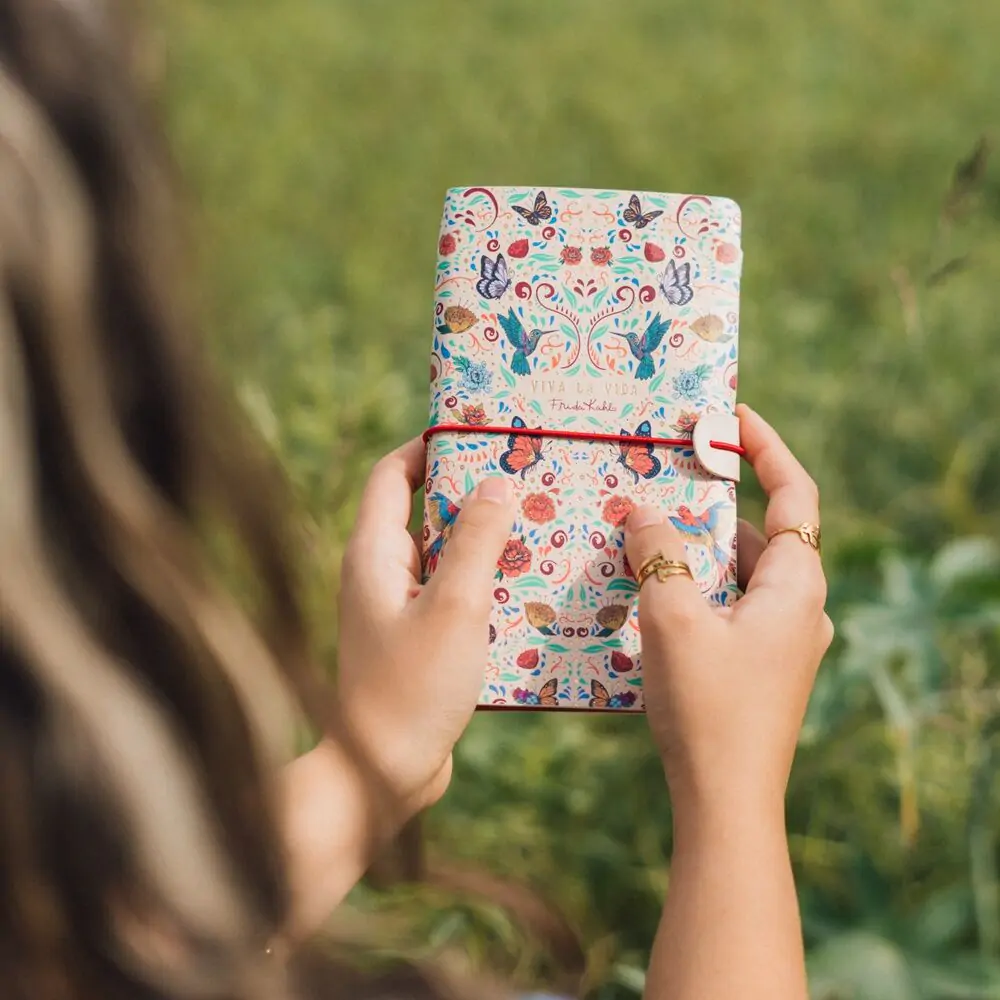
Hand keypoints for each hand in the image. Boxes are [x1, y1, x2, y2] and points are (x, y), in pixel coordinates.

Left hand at [335, 437, 515, 815]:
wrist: (382, 777)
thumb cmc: (412, 687)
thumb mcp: (454, 606)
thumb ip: (476, 541)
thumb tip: (496, 484)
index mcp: (373, 554)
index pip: (391, 474)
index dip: (428, 446)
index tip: (478, 432)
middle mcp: (379, 574)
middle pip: (425, 511)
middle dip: (472, 493)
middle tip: (526, 478)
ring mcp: (398, 609)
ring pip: (445, 557)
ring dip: (487, 542)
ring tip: (540, 527)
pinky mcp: (419, 641)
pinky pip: (455, 595)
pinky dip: (487, 584)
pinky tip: (531, 588)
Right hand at [624, 404, 832, 812]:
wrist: (725, 802)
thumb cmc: (707, 706)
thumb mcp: (673, 616)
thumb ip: (657, 553)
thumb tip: (642, 513)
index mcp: (795, 586)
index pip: (795, 495)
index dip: (766, 448)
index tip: (729, 417)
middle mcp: (797, 608)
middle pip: (761, 532)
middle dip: (713, 501)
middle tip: (665, 474)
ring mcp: (779, 641)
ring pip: (737, 572)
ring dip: (695, 547)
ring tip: (642, 527)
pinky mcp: (756, 667)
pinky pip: (726, 605)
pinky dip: (693, 586)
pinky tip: (647, 588)